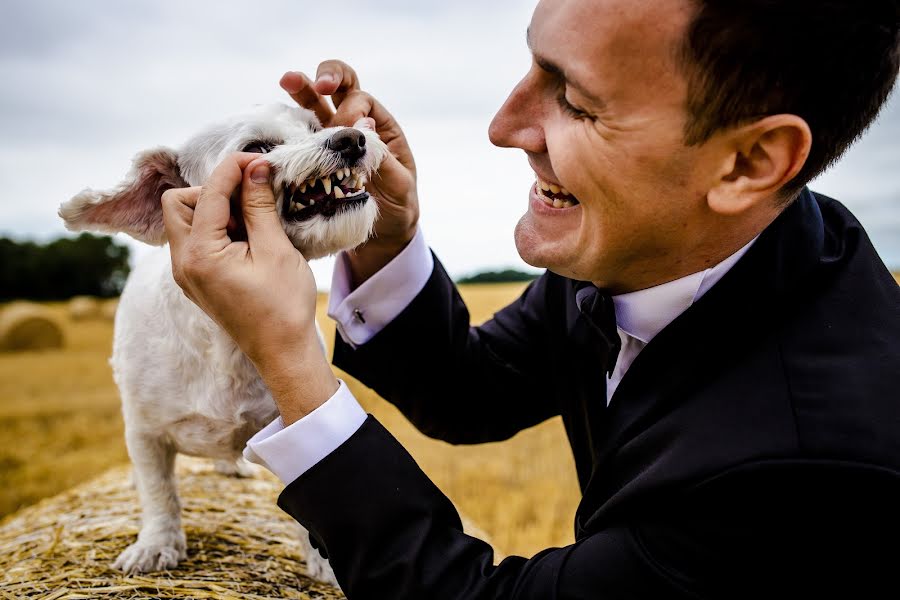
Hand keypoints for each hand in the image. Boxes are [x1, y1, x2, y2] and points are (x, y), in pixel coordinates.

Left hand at [162, 153, 337, 423]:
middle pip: (178, 202)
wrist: (282, 352)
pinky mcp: (197, 279)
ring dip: (214, 207)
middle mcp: (183, 262)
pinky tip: (248, 233)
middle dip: (213, 188)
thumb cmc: (283, 305)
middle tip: (251, 192)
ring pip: (185, 220)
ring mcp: (186, 273)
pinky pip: (195, 240)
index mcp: (200, 254)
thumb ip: (259, 205)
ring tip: (253, 215)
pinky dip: (217, 227)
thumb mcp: (275, 249)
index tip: (260, 160)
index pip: (207, 193)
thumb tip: (255, 168)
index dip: (233, 169)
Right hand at [281, 62, 418, 285]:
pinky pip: (300, 133)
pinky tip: (274, 120)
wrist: (381, 235)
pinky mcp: (314, 156)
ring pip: (316, 103)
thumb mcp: (399, 185)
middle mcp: (355, 125)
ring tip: (287, 80)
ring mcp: (332, 138)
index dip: (350, 111)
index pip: (362, 101)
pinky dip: (287, 124)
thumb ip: (384, 157)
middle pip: (342, 87)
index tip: (345, 134)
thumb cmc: (397, 207)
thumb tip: (364, 126)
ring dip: (301, 89)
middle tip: (319, 83)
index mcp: (380, 127)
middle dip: (329, 76)